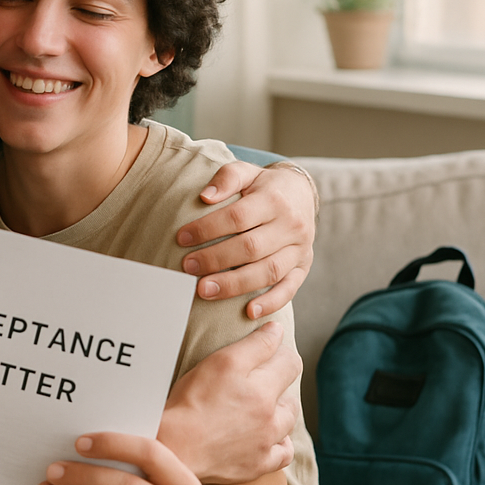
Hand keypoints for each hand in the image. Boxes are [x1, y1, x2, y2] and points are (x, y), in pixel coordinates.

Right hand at [157, 322, 300, 484]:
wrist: (174, 447)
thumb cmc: (191, 403)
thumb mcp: (220, 362)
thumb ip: (255, 345)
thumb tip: (278, 330)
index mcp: (264, 389)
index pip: (291, 362)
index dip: (279, 352)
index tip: (265, 351)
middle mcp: (271, 418)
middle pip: (290, 394)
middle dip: (277, 384)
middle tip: (252, 382)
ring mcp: (267, 444)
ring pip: (288, 422)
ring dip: (278, 413)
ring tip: (256, 408)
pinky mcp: (258, 465)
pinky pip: (282, 453)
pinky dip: (278, 443)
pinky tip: (264, 435)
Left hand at [176, 161, 315, 317]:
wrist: (302, 194)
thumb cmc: (264, 186)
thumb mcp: (247, 172)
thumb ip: (227, 178)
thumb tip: (204, 196)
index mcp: (274, 200)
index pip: (237, 217)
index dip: (208, 229)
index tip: (181, 238)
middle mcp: (291, 226)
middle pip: (251, 247)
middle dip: (215, 259)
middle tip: (187, 267)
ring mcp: (299, 249)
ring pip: (268, 271)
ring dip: (235, 284)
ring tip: (204, 290)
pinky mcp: (303, 268)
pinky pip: (289, 289)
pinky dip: (270, 302)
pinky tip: (248, 312)